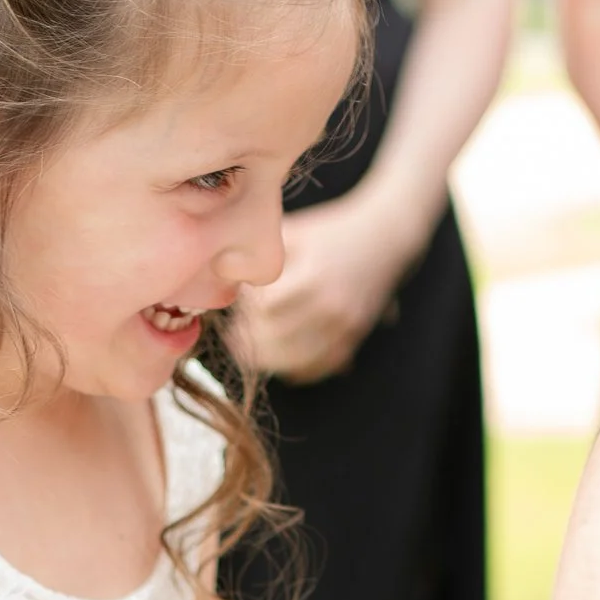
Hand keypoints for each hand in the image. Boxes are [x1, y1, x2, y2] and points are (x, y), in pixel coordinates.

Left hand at [226, 191, 410, 383]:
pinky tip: (279, 356)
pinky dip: (294, 367)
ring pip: (295, 360)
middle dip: (249, 337)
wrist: (384, 238)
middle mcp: (332, 305)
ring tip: (250, 346)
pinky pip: (316, 367)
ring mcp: (345, 326)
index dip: (243, 312)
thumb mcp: (294, 231)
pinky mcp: (353, 340)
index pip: (266, 309)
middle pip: (277, 338)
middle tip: (232, 333)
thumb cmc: (328, 232)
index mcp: (314, 274)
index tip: (231, 309)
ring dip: (267, 358)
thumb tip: (216, 275)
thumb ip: (260, 253)